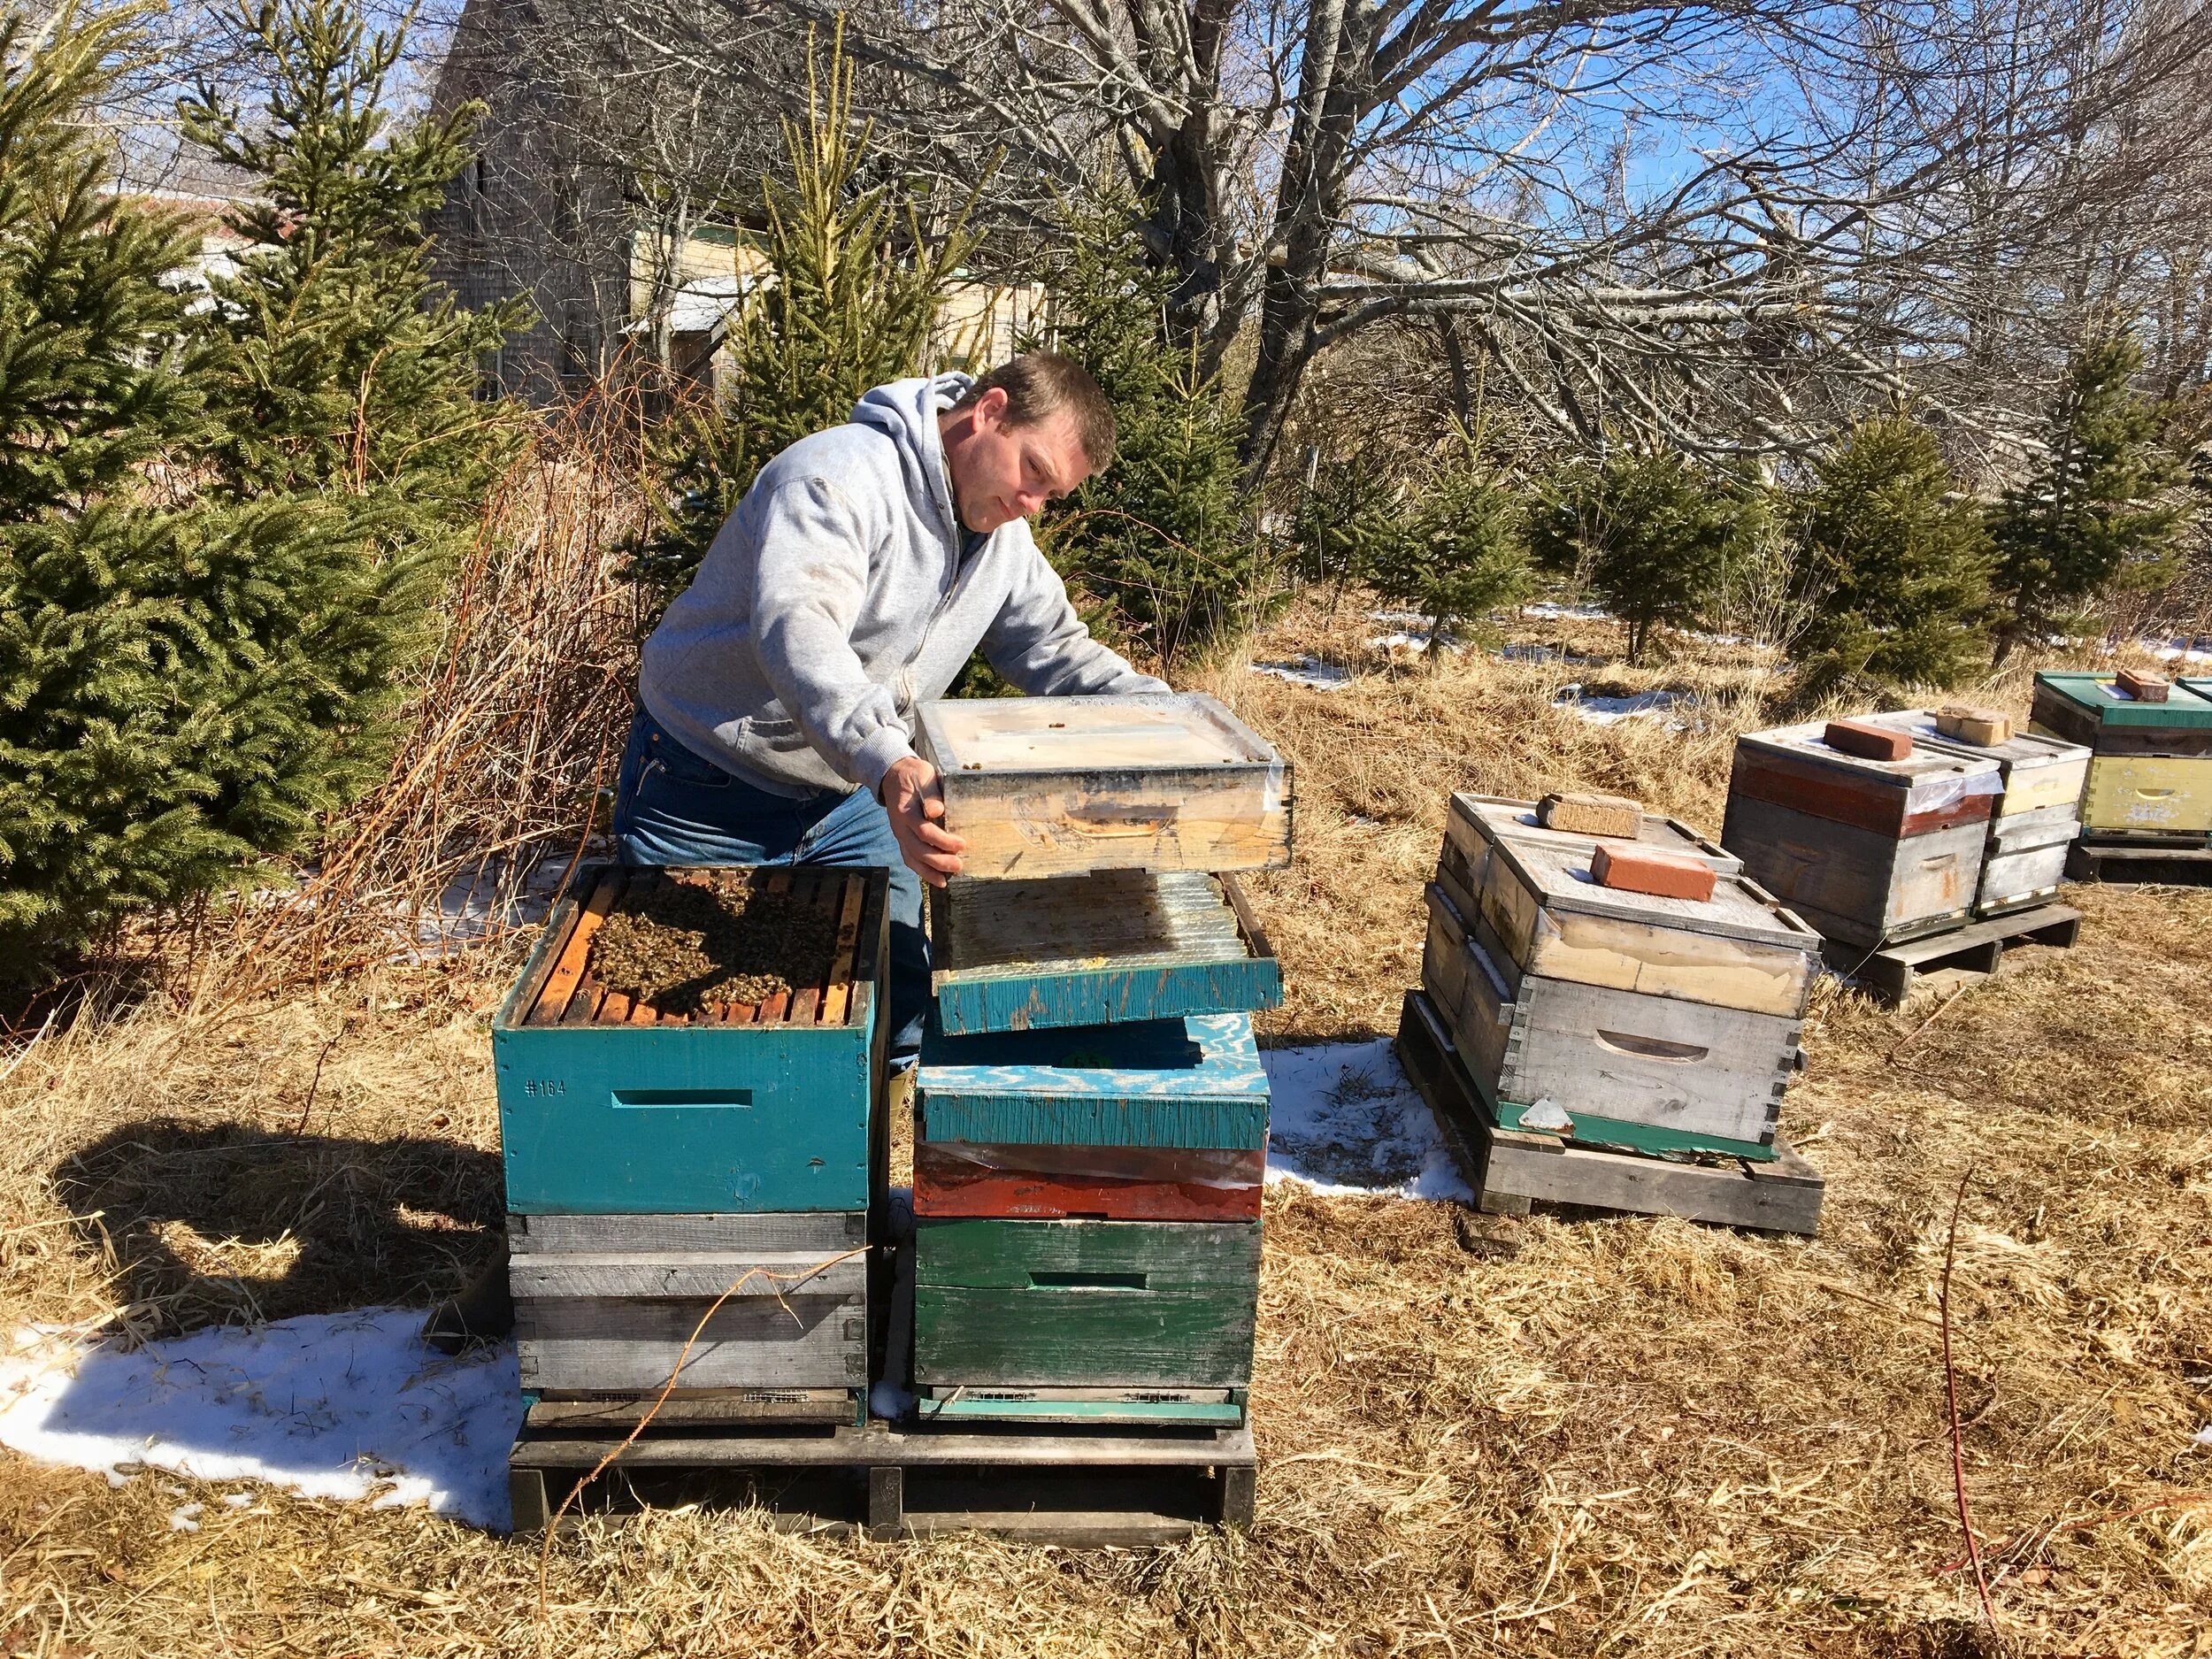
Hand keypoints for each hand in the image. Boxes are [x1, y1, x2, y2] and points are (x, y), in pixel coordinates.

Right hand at [880, 755, 964, 886]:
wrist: (893, 775)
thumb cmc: (914, 775)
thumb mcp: (923, 776)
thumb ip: (931, 793)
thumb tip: (937, 810)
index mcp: (905, 810)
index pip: (924, 830)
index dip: (943, 840)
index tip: (961, 844)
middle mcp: (899, 826)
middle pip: (918, 849)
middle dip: (939, 861)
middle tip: (959, 865)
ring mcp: (900, 834)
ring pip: (912, 858)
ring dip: (929, 871)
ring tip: (947, 880)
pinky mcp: (903, 839)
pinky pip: (910, 859)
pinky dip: (922, 871)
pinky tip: (937, 879)